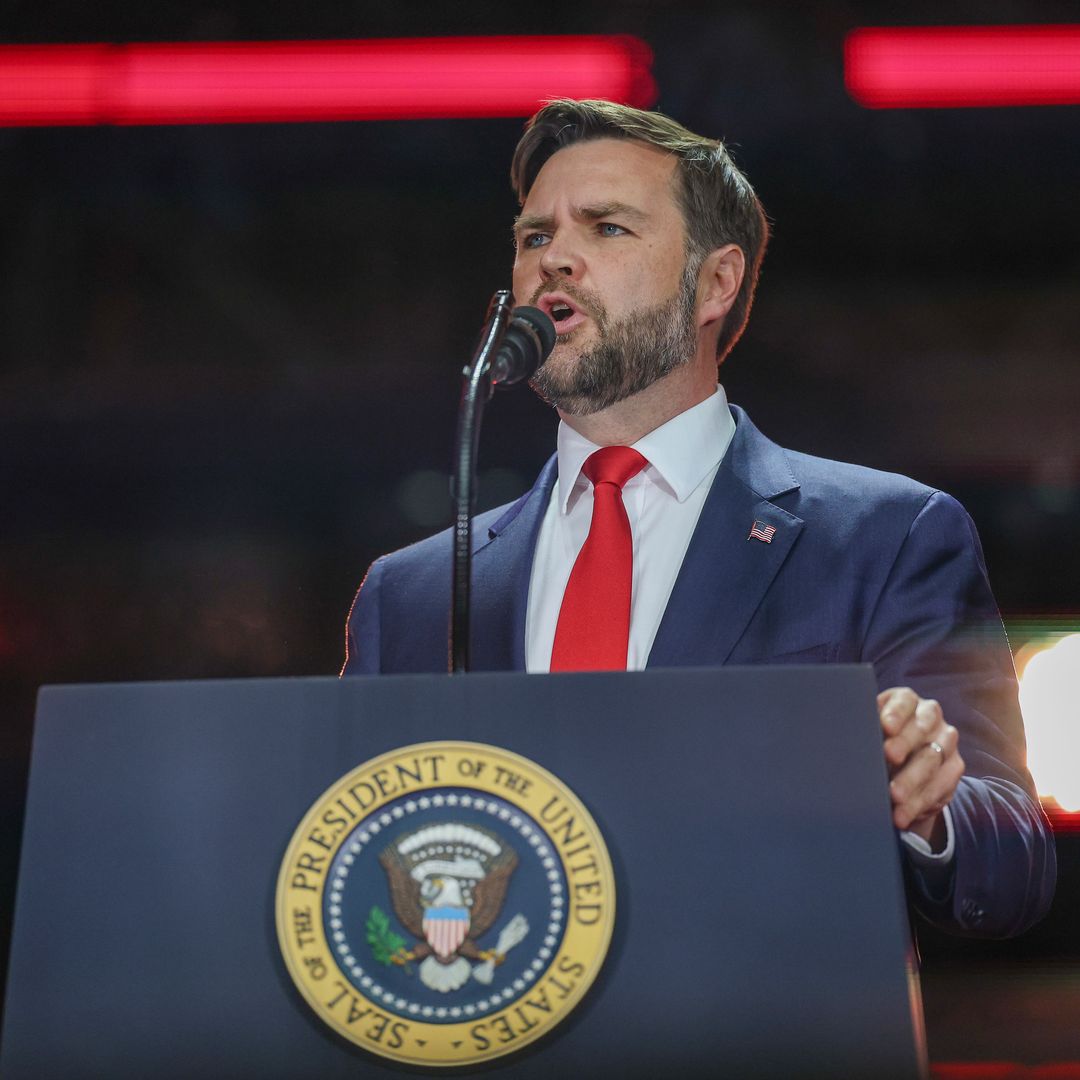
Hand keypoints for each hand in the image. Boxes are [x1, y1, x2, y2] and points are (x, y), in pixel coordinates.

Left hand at [878, 687, 964, 848]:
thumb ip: (863, 730)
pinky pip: (941, 786)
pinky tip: (903, 814)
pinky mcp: (953, 768)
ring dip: (912, 780)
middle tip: (889, 758)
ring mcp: (946, 742)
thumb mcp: (870, 731)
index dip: (896, 713)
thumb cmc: (877, 740)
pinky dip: (919, 803)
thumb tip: (843, 734)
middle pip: (920, 729)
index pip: (904, 701)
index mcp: (907, 701)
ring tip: (894, 796)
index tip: (885, 727)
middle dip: (904, 744)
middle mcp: (930, 717)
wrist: (902, 766)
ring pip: (932, 760)